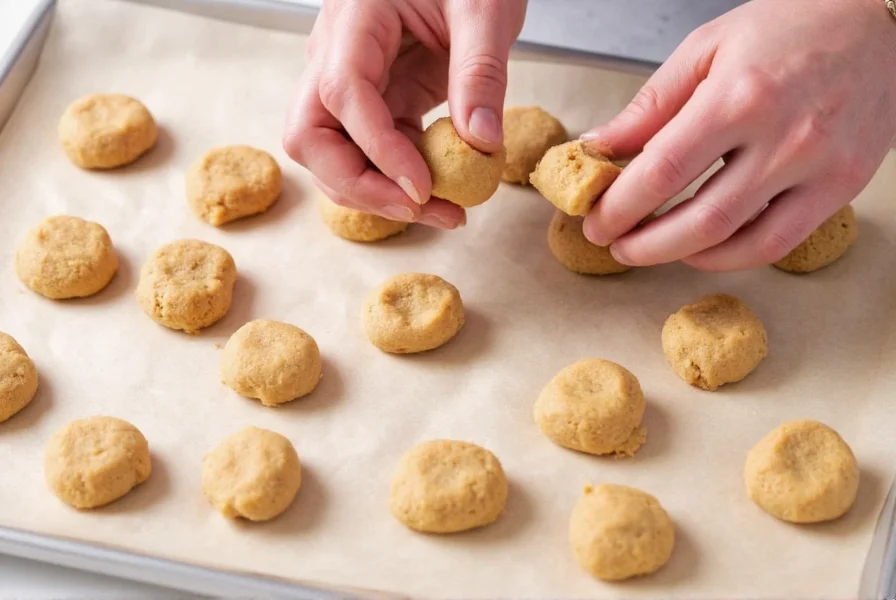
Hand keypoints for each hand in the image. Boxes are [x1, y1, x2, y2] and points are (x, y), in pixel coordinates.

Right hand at [283, 0, 525, 228]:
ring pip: (333, 152)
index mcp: (355, 18)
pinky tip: (442, 192)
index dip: (376, 148)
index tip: (421, 186)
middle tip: (417, 208)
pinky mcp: (377, 99)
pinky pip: (372, 150)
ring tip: (442, 211)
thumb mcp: (485, 8)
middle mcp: (337, 52)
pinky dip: (399, 179)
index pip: (342, 93)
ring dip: (378, 192)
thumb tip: (481, 143)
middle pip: (310, 135)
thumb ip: (481, 72)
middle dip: (357, 183)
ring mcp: (351, 80)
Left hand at [581, 0, 895, 270]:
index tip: (597, 220)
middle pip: (700, 220)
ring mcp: (819, 168)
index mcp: (740, 96)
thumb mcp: (706, 48)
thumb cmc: (791, 26)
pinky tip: (702, 247)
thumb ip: (650, 105)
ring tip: (650, 249)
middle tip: (615, 244)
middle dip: (644, 244)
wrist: (878, 25)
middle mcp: (784, 137)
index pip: (663, 170)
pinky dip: (732, 256)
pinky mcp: (842, 187)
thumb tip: (601, 146)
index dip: (621, 207)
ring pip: (740, 242)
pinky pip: (779, 243)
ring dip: (682, 257)